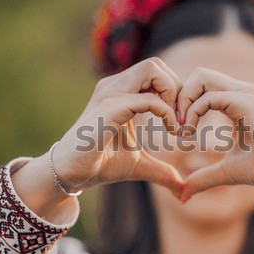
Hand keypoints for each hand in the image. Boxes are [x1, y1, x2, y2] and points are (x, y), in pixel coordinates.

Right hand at [52, 58, 183, 196]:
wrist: (72, 173)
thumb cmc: (102, 164)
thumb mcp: (140, 165)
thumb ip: (162, 171)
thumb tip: (181, 188)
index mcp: (122, 92)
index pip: (156, 73)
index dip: (175, 93)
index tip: (181, 121)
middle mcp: (116, 87)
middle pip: (156, 65)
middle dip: (176, 88)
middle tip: (181, 118)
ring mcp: (111, 94)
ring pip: (152, 69)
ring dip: (173, 94)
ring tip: (177, 123)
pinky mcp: (109, 108)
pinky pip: (148, 99)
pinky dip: (167, 112)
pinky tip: (171, 131)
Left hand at [176, 68, 253, 200]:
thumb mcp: (223, 172)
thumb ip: (203, 177)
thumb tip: (183, 195)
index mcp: (235, 102)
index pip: (201, 87)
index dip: (183, 104)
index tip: (178, 131)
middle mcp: (239, 92)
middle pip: (198, 75)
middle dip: (180, 96)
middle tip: (175, 125)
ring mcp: (243, 94)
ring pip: (201, 76)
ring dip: (183, 101)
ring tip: (181, 129)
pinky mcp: (245, 101)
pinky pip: (208, 97)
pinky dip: (192, 112)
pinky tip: (190, 133)